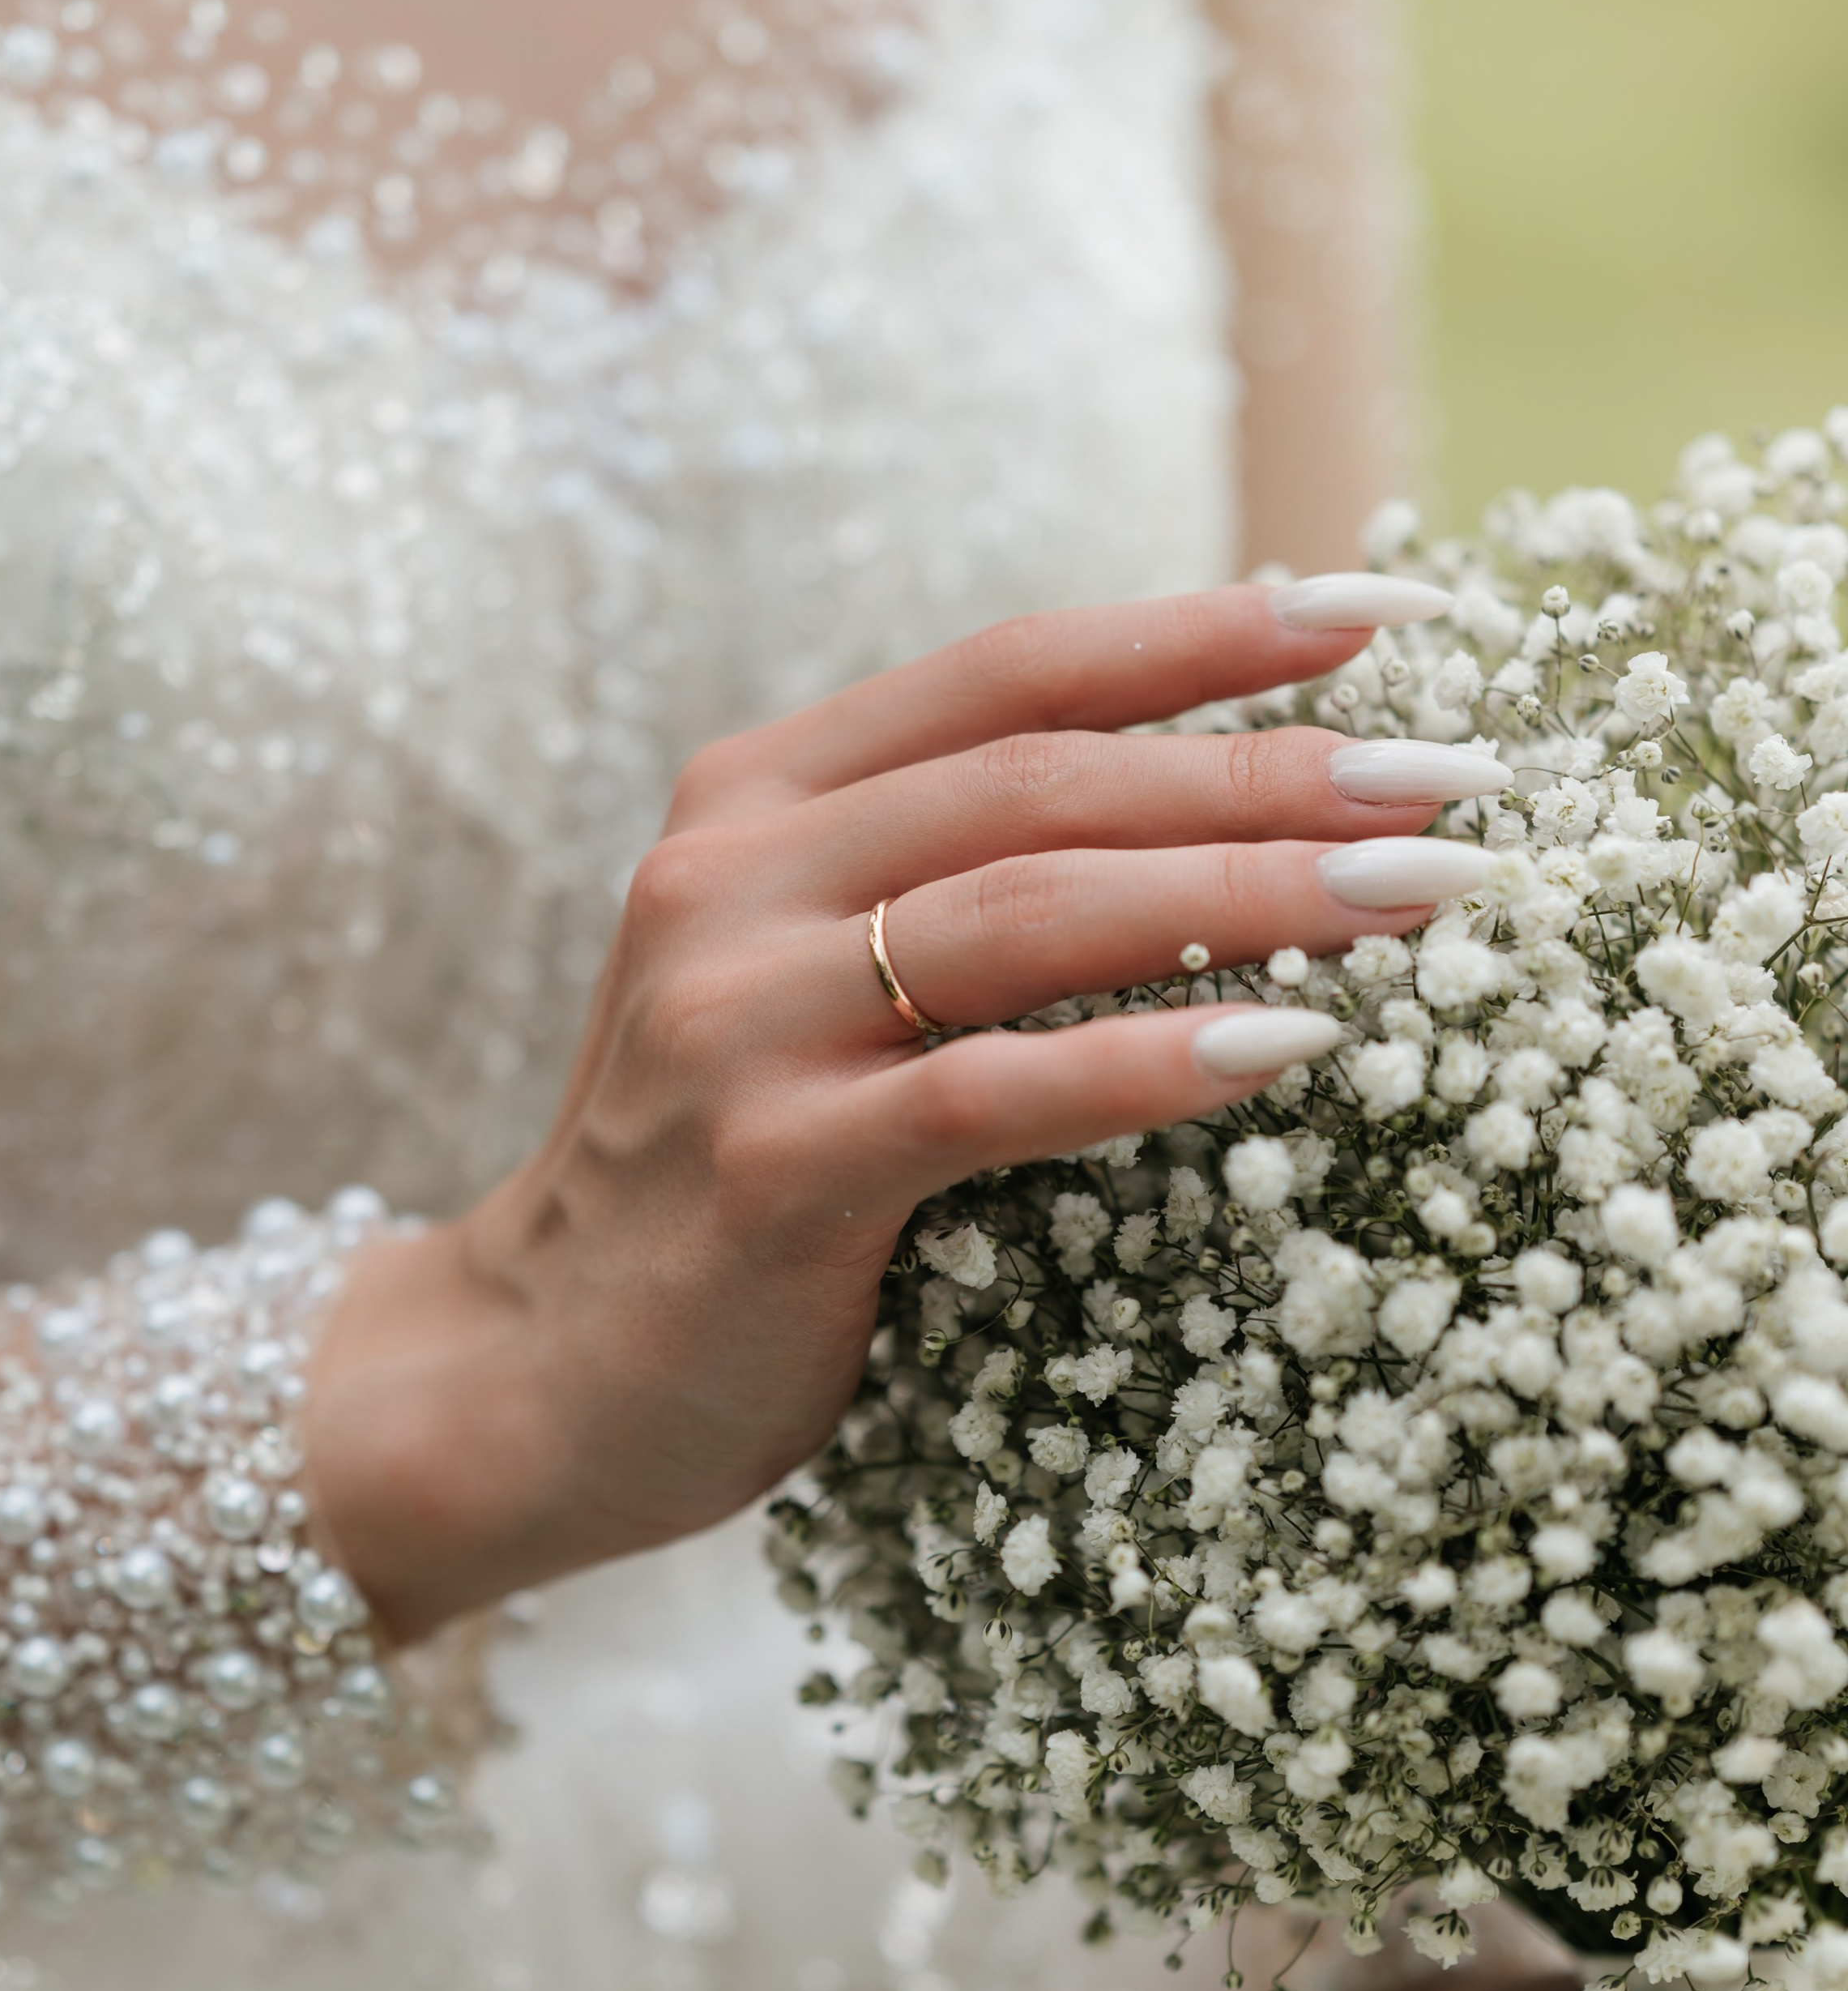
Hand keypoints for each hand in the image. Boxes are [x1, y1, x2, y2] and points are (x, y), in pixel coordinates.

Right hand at [305, 575, 1494, 1634]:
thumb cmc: (727, 1177)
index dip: (1202, 630)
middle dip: (1269, 767)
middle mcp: (730, 878)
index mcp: (755, 804)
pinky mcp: (765, 1168)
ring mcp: (735, 1020)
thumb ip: (951, 885)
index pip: (1009, 670)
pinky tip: (1289, 1043)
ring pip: (1029, 912)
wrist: (533, 1376)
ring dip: (1250, 891)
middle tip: (1456, 780)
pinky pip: (987, 1092)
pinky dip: (1146, 1061)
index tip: (1387, 613)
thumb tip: (1233, 824)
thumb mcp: (813, 985)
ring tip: (1424, 892)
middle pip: (1044, 779)